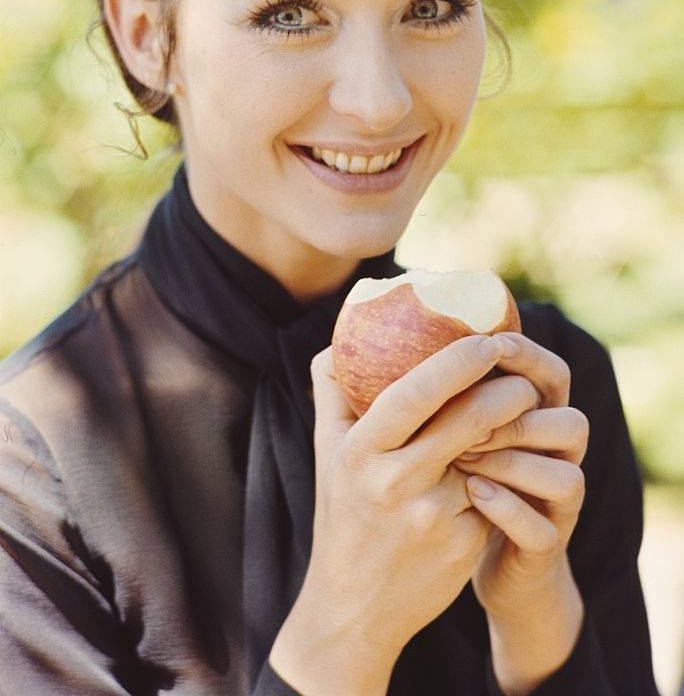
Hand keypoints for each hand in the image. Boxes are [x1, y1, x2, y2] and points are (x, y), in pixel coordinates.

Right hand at [299, 334, 539, 662]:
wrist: (354, 606)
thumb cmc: (343, 510)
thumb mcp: (327, 451)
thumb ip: (334, 389)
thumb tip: (346, 330)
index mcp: (360, 451)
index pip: (414, 394)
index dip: (456, 362)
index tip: (486, 340)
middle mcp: (394, 482)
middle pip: (468, 419)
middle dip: (507, 389)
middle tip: (522, 373)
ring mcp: (432, 516)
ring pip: (491, 454)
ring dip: (517, 426)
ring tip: (526, 406)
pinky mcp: (463, 543)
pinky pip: (495, 491)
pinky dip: (505, 472)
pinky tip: (507, 465)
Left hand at [452, 333, 588, 621]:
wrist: (462, 561)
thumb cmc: (450, 481)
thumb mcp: (445, 433)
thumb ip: (430, 389)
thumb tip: (361, 339)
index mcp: (535, 419)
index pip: (553, 376)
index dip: (528, 356)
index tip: (489, 341)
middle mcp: (556, 460)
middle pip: (567, 421)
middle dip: (517, 410)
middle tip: (464, 405)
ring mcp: (555, 507)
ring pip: (565, 475)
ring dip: (513, 461)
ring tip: (461, 453)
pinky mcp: (544, 548)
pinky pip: (541, 530)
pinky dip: (507, 508)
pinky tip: (470, 493)